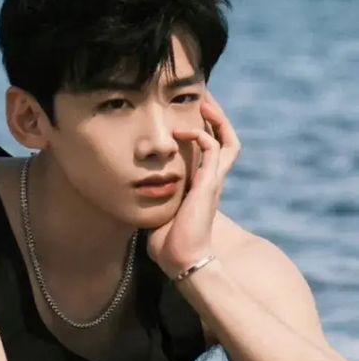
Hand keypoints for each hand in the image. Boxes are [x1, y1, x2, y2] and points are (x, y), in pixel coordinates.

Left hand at [146, 90, 240, 278]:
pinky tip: (181, 130)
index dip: (203, 134)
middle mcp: (211, 182)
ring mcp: (213, 182)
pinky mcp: (210, 184)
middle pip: (226, 142)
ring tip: (203, 102)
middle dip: (217, 119)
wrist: (181, 261)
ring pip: (228, 141)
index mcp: (200, 188)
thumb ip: (152, 202)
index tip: (186, 117)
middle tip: (204, 99)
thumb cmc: (168, 246)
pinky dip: (200, 134)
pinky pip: (213, 148)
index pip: (209, 154)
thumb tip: (132, 196)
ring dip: (217, 119)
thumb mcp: (158, 216)